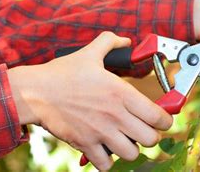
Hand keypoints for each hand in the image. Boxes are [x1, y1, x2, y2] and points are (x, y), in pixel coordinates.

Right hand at [7, 32, 172, 170]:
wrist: (34, 92)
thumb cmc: (62, 74)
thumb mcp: (90, 53)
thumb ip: (110, 42)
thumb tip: (126, 40)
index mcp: (121, 93)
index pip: (158, 116)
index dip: (165, 121)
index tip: (162, 120)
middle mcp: (115, 115)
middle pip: (150, 139)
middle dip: (150, 136)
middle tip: (143, 130)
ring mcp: (101, 132)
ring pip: (131, 154)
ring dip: (131, 149)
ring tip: (125, 141)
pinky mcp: (85, 145)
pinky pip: (106, 165)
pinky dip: (108, 161)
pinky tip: (106, 151)